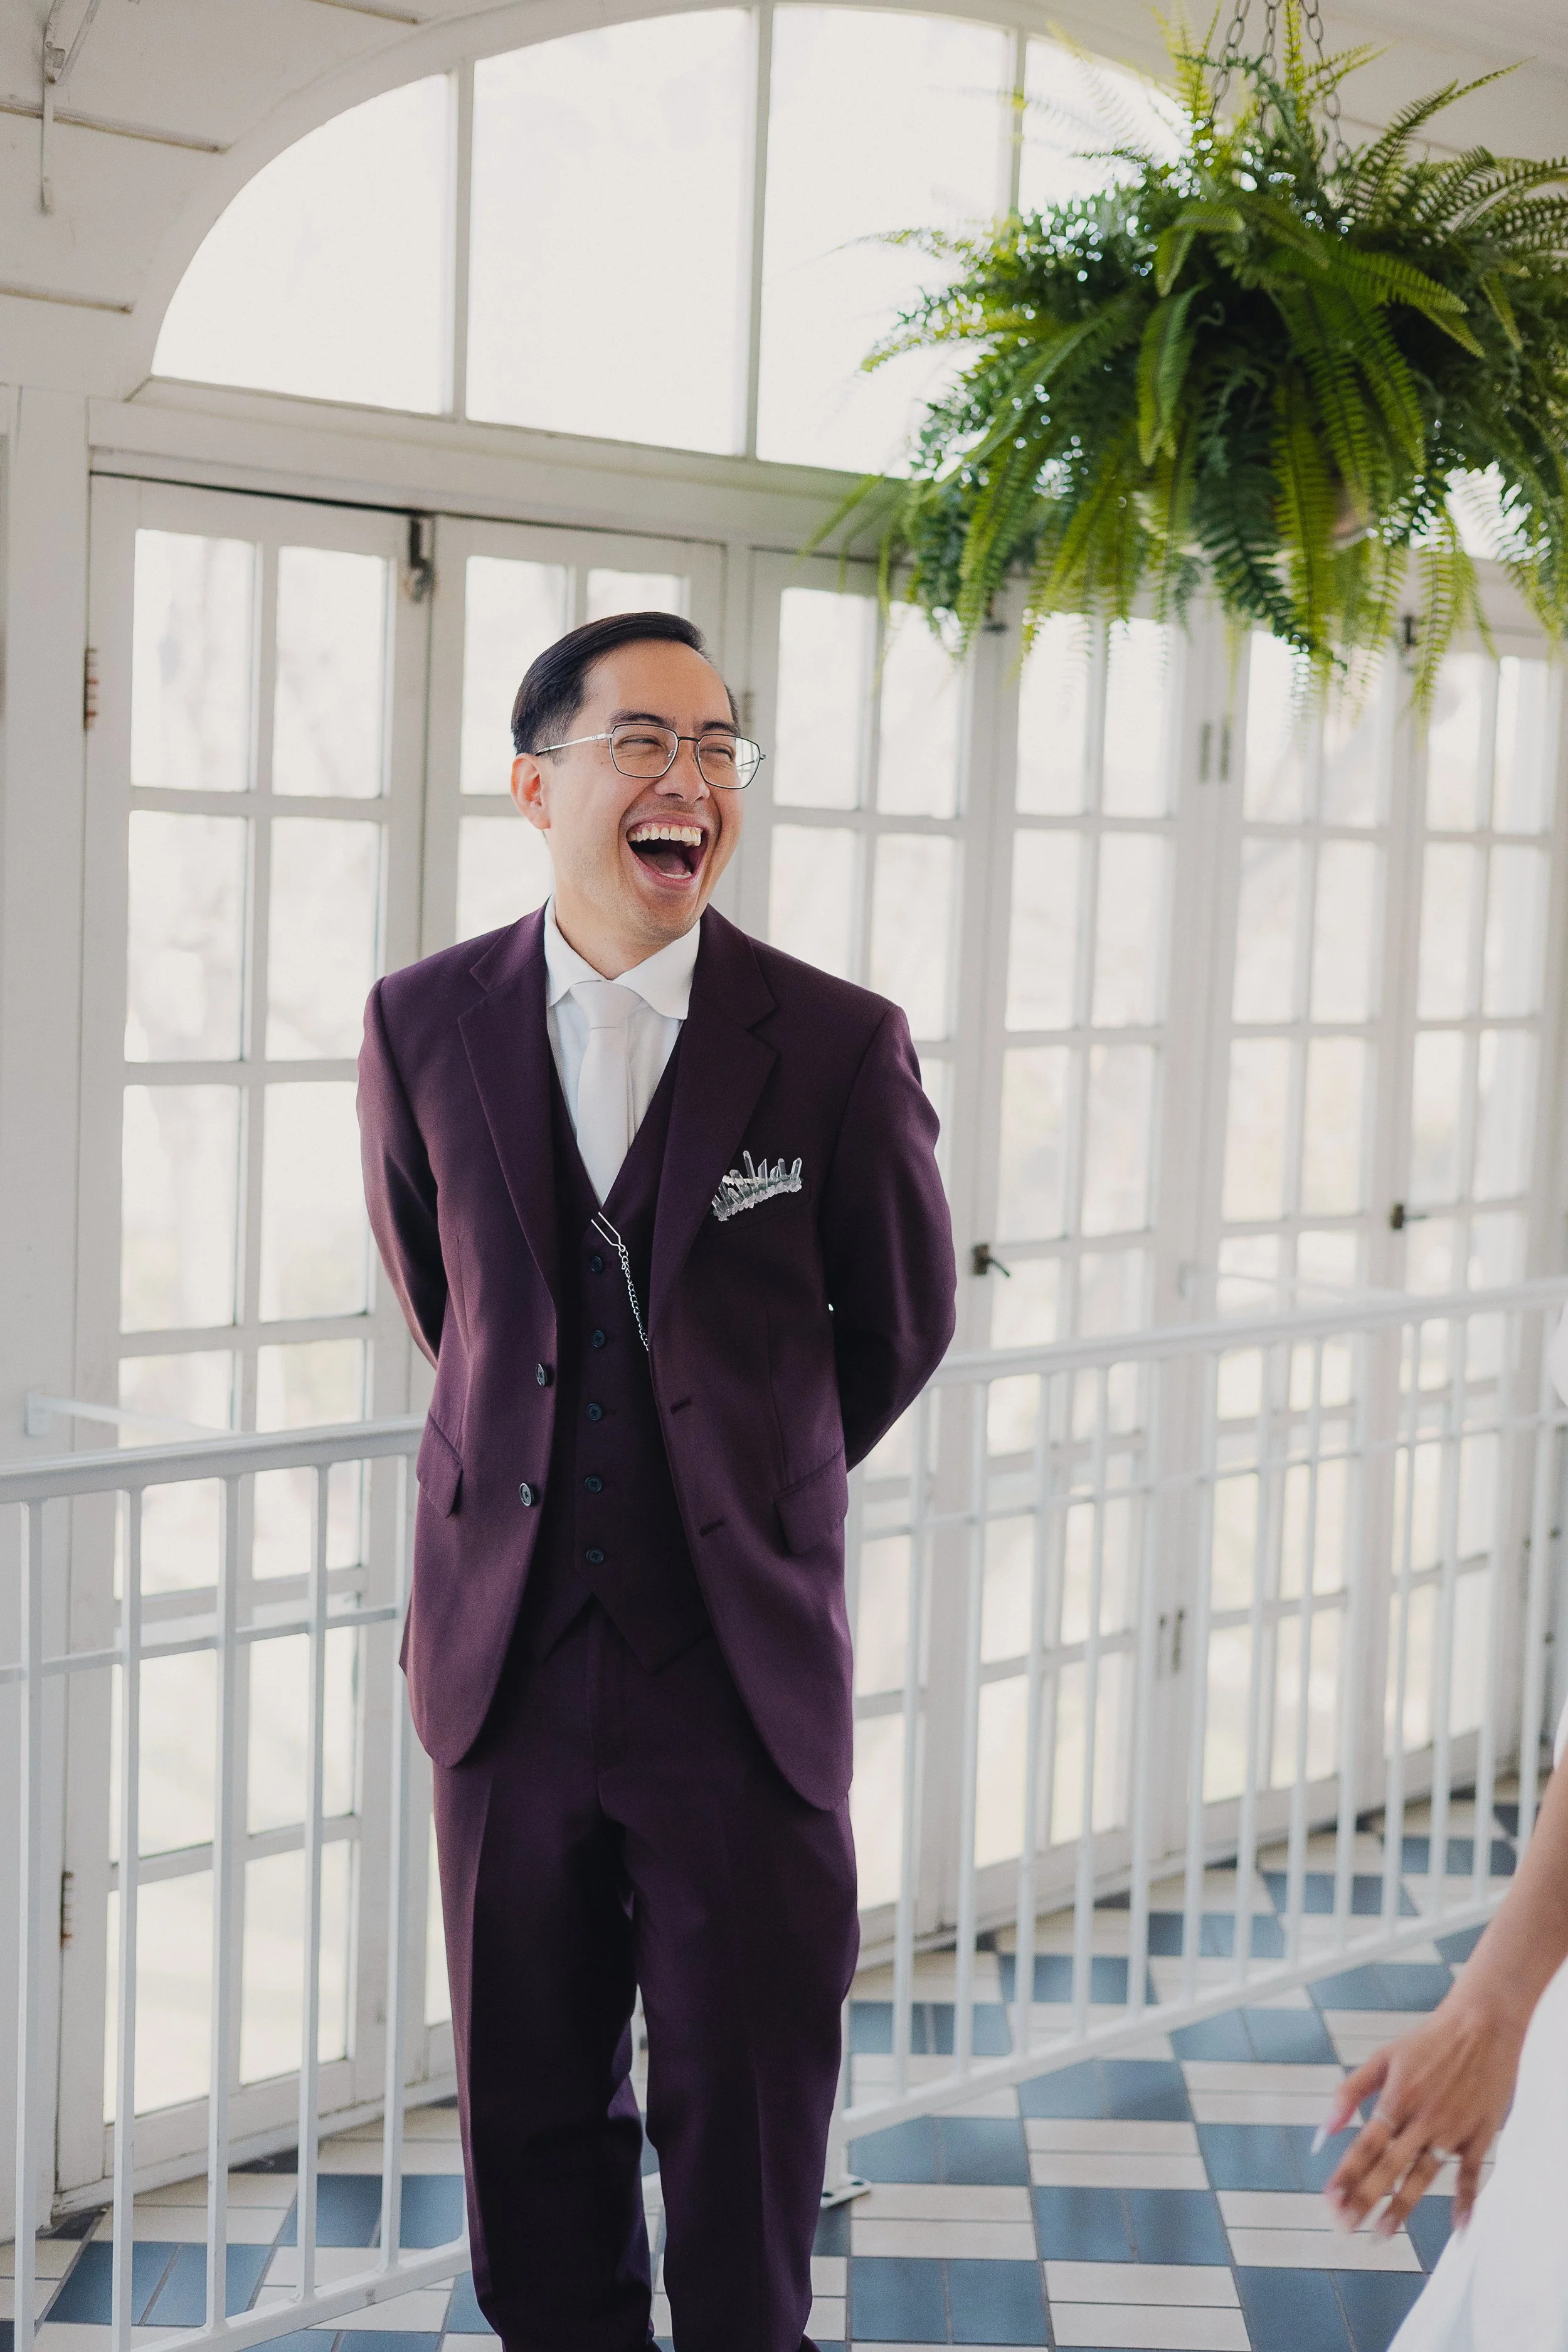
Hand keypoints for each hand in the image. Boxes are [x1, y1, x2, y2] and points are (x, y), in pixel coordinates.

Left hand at [1320, 1986, 1522, 2234]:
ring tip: (1382, 2233)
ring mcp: (1452, 2129)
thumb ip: (1350, 2091)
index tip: (1329, 2200)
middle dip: (1365, 2199)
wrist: (1482, 2025)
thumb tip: (1325, 2128)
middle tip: (1345, 2225)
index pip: (1365, 2145)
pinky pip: (1471, 2175)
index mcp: (1396, 2098)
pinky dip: (1466, 2202)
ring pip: (1423, 2176)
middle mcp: (1422, 2118)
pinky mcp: (1478, 2135)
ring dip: (1402, 2207)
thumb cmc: (1428, 2041)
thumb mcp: (1383, 2058)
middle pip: (1389, 2167)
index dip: (1345, 2174)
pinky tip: (1458, 2227)